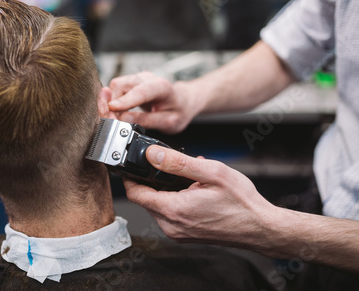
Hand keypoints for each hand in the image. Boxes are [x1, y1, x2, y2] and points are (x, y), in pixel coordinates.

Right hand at [109, 72, 196, 133]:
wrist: (182, 101)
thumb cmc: (178, 110)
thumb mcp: (168, 122)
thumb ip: (146, 121)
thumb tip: (123, 120)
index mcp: (161, 87)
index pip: (140, 92)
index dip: (124, 101)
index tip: (112, 108)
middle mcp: (147, 78)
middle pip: (121, 87)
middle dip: (112, 106)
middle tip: (112, 123)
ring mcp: (138, 78)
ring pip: (115, 88)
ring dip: (111, 104)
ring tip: (117, 119)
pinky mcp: (131, 82)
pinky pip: (116, 90)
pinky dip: (113, 102)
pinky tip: (119, 112)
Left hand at [123, 145, 277, 249]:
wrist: (261, 229)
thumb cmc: (242, 203)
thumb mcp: (211, 172)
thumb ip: (178, 163)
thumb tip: (152, 154)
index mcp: (173, 210)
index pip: (134, 193)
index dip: (129, 177)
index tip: (131, 164)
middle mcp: (171, 226)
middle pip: (145, 199)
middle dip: (152, 180)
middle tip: (169, 166)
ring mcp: (178, 233)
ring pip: (157, 206)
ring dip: (166, 190)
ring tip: (188, 179)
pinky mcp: (185, 235)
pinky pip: (170, 214)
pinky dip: (175, 200)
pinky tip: (193, 190)